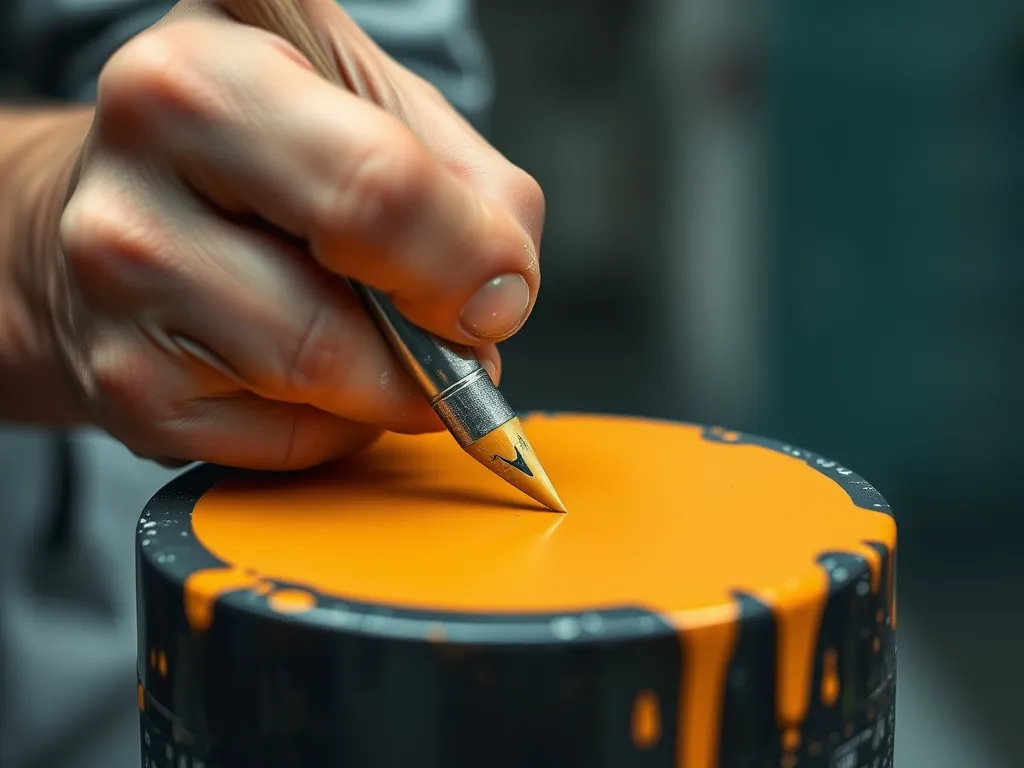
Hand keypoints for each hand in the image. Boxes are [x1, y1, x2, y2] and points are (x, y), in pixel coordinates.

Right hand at [39, 0, 544, 468]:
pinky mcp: (124, 390)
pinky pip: (284, 443)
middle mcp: (132, 191)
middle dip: (430, 345)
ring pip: (314, 386)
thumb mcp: (381, 110)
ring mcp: (113, 300)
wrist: (134, 204)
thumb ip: (471, 189)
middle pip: (335, 323)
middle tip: (450, 328)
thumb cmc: (268, 151)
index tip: (497, 285)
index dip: (468, 260)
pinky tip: (308, 366)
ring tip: (371, 330)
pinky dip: (333, 421)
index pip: (377, 192)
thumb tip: (497, 300)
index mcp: (204, 80)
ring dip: (384, 383)